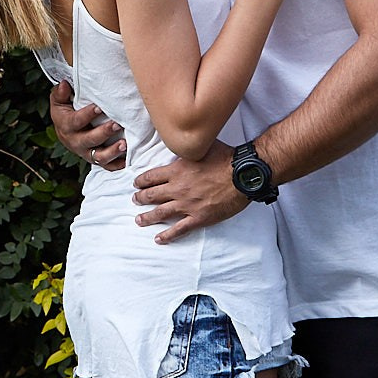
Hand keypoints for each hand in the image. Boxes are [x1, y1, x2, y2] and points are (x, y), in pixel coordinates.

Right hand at [49, 79, 127, 170]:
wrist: (64, 131)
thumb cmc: (65, 112)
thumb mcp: (59, 101)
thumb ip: (61, 94)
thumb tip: (63, 84)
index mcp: (66, 126)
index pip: (76, 121)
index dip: (87, 115)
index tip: (100, 107)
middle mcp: (75, 142)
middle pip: (89, 140)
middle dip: (103, 133)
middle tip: (117, 125)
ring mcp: (86, 152)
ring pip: (98, 156)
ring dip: (112, 151)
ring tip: (124, 144)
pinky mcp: (95, 159)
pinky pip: (107, 166)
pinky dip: (117, 164)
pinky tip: (127, 159)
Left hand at [132, 146, 247, 241]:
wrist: (242, 175)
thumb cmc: (226, 158)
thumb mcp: (202, 146)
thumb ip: (188, 146)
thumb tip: (183, 138)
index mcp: (177, 170)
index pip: (151, 177)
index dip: (141, 181)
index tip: (136, 183)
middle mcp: (178, 188)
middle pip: (152, 195)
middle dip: (140, 198)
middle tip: (135, 200)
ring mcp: (187, 204)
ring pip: (161, 213)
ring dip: (147, 217)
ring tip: (139, 220)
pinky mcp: (199, 217)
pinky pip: (179, 229)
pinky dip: (167, 235)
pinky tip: (158, 239)